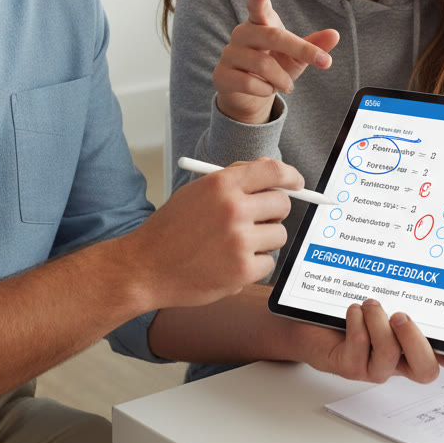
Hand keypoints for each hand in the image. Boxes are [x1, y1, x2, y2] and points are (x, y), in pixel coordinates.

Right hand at [126, 158, 303, 308]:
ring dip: (264, 240)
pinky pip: (268, 263)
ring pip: (279, 235)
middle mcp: (234, 209)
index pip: (272, 170)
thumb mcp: (197, 191)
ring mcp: (240, 241)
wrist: (146, 267)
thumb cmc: (171, 229)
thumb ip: (233, 179)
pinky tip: (229, 263)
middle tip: (257, 219)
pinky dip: (254, 265)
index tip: (297, 183)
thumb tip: (271, 174)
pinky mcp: (243, 271)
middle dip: (273, 211)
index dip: (291, 175)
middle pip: (282, 203)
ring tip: (235, 244)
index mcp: (222, 184)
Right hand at [213, 0, 339, 124]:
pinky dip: (266, 90)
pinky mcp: (222, 74)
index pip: (258, 7)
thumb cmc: (273, 68)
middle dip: (301, 49)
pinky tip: (267, 90)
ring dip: (282, 78)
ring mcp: (229, 54)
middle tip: (325, 62)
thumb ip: (313, 45)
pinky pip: (249, 83)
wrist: (246, 95)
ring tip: (287, 85)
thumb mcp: (296, 57)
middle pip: (272, 36)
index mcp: (259, 23)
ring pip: (262, 64)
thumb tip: (335, 34)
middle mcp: (242, 34)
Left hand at [300, 298, 443, 383]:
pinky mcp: (349, 366)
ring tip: (369, 302)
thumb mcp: (378, 296)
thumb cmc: (344, 306)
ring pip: (390, 357)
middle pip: (425, 369)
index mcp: (409, 343)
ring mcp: (373, 366)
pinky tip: (351, 310)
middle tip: (401, 315)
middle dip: (416, 341)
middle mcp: (396, 359)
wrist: (305, 320)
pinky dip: (357, 325)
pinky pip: (360, 350)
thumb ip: (400, 293)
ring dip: (379, 323)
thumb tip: (425, 269)